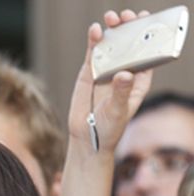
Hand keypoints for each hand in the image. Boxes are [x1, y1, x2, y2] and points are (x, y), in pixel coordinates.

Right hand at [66, 10, 153, 152]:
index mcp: (138, 80)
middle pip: (129, 45)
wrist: (87, 139)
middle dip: (129, 29)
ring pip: (111, 46)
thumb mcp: (118, 111)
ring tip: (111, 18)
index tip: (147, 21)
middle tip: (127, 16)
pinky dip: (93, 41)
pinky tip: (95, 30)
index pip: (147, 54)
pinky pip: (93, 54)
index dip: (148, 36)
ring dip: (112, 31)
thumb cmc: (109, 128)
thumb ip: (121, 92)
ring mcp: (105, 72)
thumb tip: (124, 73)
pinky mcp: (88, 74)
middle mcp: (123, 73)